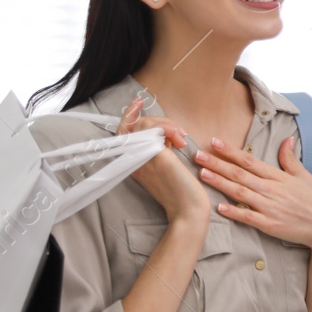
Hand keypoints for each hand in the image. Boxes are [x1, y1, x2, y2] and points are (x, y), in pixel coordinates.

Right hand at [117, 94, 208, 224]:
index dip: (128, 115)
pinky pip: (154, 130)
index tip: (138, 101)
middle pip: (133, 125)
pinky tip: (181, 142)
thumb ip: (159, 150)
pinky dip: (170, 129)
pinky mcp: (153, 155)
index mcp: (134, 163)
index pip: (122, 133)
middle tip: (176, 131)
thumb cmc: (181, 191)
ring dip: (166, 124)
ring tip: (181, 138)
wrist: (189, 210)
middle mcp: (132, 160)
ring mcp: (140, 157)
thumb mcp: (165, 166)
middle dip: (157, 120)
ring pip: (144, 124)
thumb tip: (163, 132)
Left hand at [195, 136, 311, 251]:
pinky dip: (233, 212)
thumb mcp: (305, 177)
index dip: (231, 151)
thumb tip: (286, 139)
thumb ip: (290, 159)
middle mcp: (272, 190)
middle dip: (217, 163)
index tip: (214, 142)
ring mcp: (270, 208)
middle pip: (239, 174)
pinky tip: (218, 206)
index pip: (250, 161)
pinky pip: (248, 217)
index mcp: (279, 177)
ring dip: (219, 182)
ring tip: (202, 173)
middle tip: (197, 155)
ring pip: (240, 192)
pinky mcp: (270, 225)